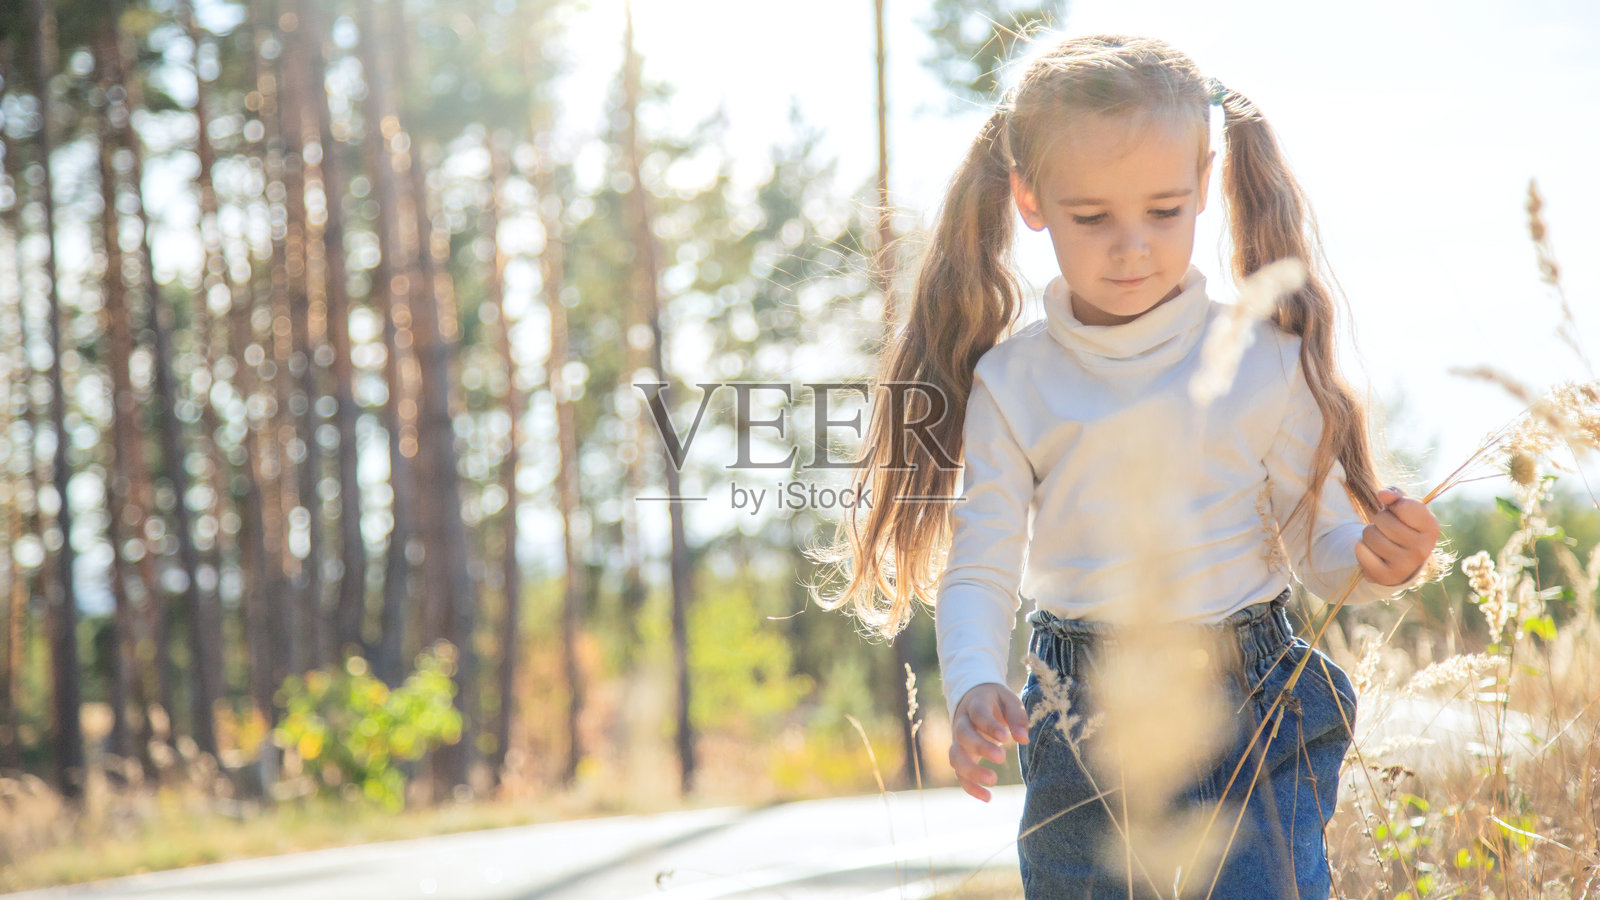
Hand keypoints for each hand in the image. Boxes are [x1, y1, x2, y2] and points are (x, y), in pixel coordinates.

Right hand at [948, 682, 1027, 802]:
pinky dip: (970, 787)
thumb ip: (1017, 717)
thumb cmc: (995, 702)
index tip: (1006, 737)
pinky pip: (959, 774)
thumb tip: (1023, 739)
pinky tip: (988, 798)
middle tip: (1001, 757)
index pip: (978, 714)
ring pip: (956, 757)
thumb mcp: (1009, 700)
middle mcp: (961, 723)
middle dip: (980, 747)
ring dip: (971, 771)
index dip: (989, 726)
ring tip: (993, 780)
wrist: (973, 700)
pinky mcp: (960, 756)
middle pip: (963, 735)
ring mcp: (957, 741)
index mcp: (975, 704)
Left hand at [1355, 485, 1439, 585]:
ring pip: (1370, 534)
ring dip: (1369, 534)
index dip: (1394, 505)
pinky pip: (1361, 551)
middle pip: (1382, 519)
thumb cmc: (1402, 527)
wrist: (1401, 561)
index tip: (1398, 512)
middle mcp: (1423, 548)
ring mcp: (1406, 565)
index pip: (1403, 505)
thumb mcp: (1404, 508)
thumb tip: (1383, 494)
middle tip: (1386, 529)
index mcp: (1431, 528)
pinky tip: (1372, 553)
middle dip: (1379, 520)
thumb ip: (1395, 495)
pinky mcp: (1387, 576)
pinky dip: (1361, 548)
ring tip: (1380, 540)